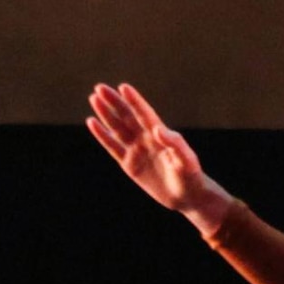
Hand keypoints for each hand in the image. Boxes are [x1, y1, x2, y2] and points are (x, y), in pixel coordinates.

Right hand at [83, 81, 226, 223]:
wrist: (187, 196)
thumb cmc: (191, 175)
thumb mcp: (186, 159)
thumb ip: (174, 143)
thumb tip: (157, 129)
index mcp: (160, 134)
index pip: (144, 114)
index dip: (134, 100)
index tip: (123, 87)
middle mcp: (146, 138)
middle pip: (126, 116)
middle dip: (114, 102)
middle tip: (100, 87)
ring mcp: (136, 150)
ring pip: (117, 128)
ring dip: (105, 114)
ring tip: (94, 98)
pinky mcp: (129, 164)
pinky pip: (112, 147)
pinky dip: (102, 135)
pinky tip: (92, 122)